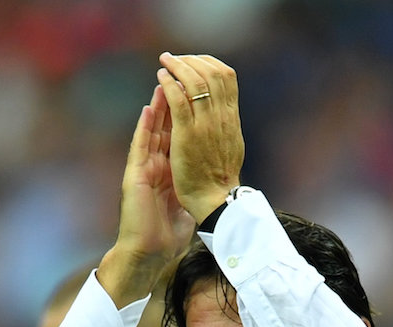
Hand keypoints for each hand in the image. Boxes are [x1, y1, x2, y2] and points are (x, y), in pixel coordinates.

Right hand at [98, 85, 196, 307]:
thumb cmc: (166, 238)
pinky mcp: (135, 177)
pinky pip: (140, 147)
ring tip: (163, 84)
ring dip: (157, 109)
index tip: (194, 100)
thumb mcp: (183, 209)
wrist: (148, 255)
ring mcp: (143, 171)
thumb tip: (206, 187)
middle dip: (172, 106)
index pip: (176, 141)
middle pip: (164, 131)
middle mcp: (154, 169)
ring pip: (151, 133)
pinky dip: (145, 128)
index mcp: (166, 175)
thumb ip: (189, 193)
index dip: (184, 120)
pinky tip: (149, 109)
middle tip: (177, 81)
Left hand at [156, 53, 244, 222]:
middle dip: (192, 61)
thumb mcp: (231, 146)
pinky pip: (179, 101)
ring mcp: (205, 125)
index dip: (209, 65)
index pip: (226, 78)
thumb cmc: (220, 181)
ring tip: (166, 61)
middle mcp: (221, 118)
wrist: (216, 202)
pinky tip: (161, 78)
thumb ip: (225, 127)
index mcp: (231, 119)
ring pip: (194, 83)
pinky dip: (169, 85)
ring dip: (178, 67)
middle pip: (211, 75)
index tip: (195, 62)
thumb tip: (222, 113)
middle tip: (175, 58)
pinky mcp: (188, 135)